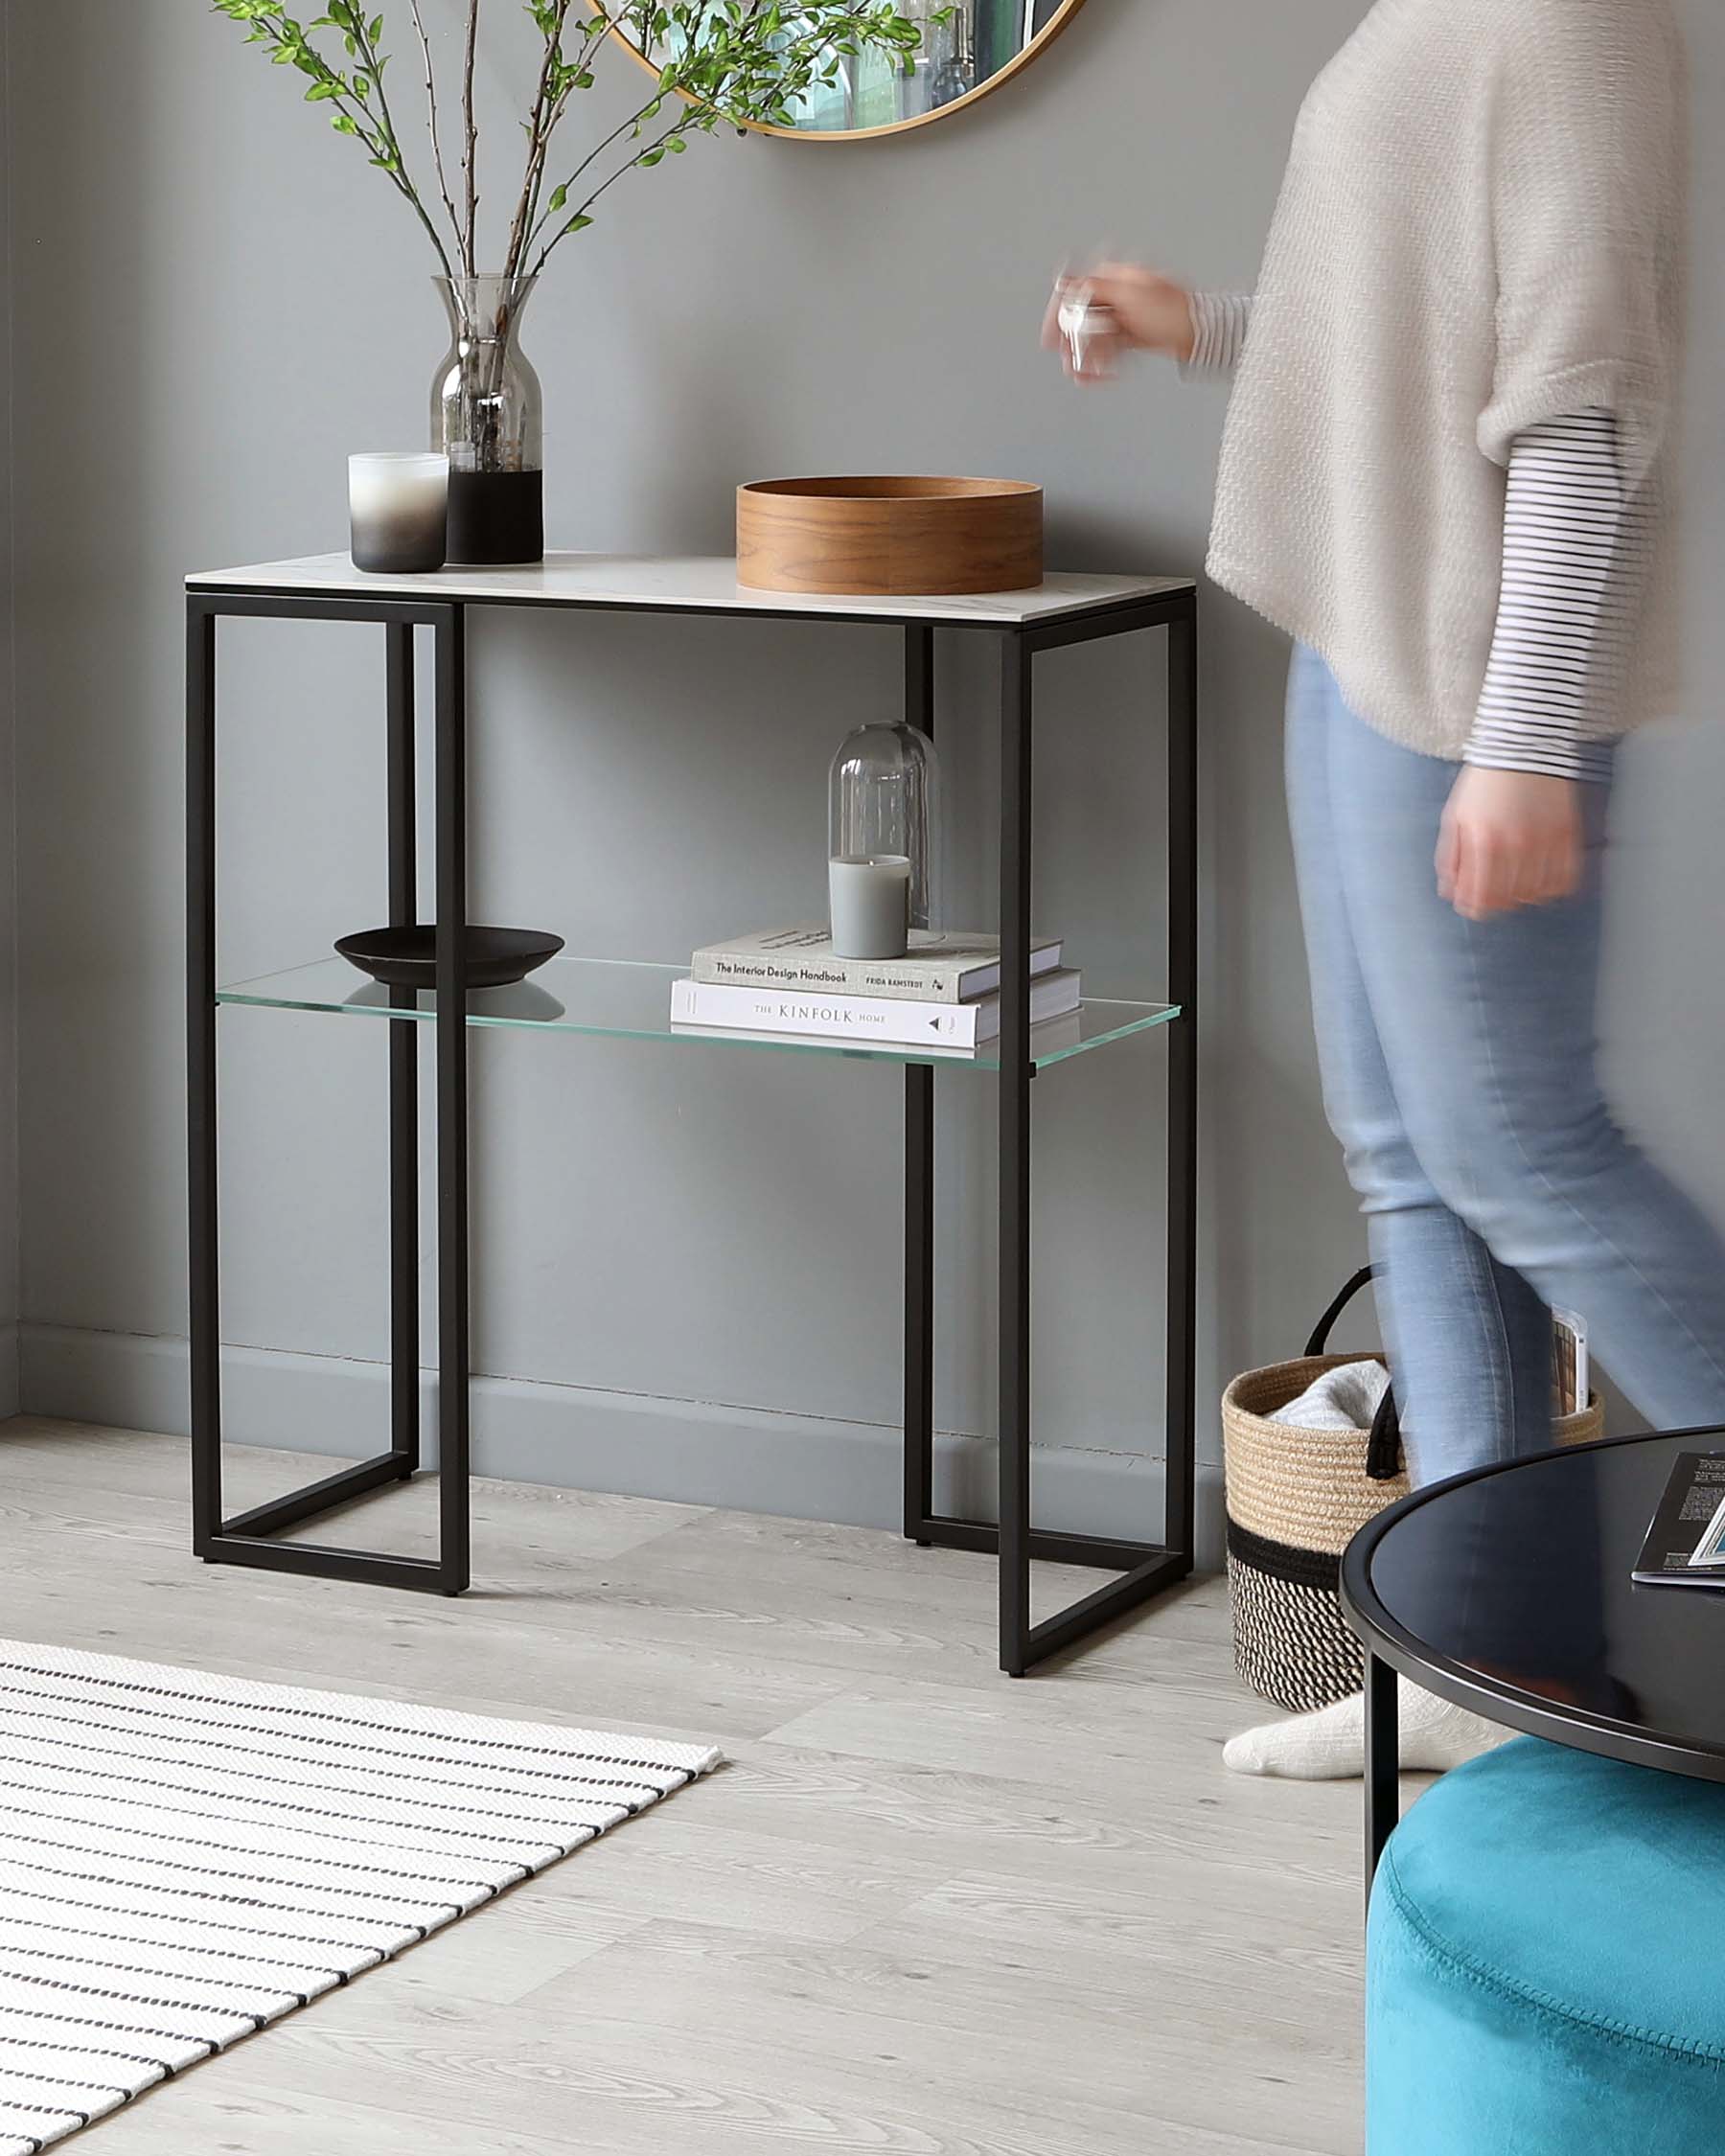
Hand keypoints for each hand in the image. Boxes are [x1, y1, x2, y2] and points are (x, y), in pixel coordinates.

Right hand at [1042, 263, 1195, 379]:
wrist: (1201, 332)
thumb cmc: (1172, 310)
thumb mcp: (1129, 294)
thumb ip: (1095, 288)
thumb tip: (1066, 281)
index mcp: (1115, 278)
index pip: (1075, 292)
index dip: (1059, 314)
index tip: (1050, 336)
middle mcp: (1118, 295)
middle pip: (1083, 318)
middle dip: (1074, 343)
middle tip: (1067, 360)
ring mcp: (1125, 316)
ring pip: (1095, 337)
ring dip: (1086, 357)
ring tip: (1081, 375)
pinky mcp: (1132, 335)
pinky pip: (1108, 349)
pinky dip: (1101, 362)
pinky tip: (1096, 376)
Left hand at [1437, 767, 1582, 920]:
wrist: (1523, 747)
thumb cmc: (1484, 782)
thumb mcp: (1455, 817)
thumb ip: (1450, 858)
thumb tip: (1449, 892)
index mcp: (1483, 843)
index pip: (1479, 897)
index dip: (1474, 907)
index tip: (1472, 906)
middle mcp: (1516, 847)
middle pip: (1507, 899)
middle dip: (1496, 903)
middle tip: (1492, 895)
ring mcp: (1545, 842)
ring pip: (1536, 894)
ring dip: (1522, 896)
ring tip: (1515, 885)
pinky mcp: (1567, 835)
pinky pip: (1565, 878)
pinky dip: (1553, 887)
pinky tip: (1541, 880)